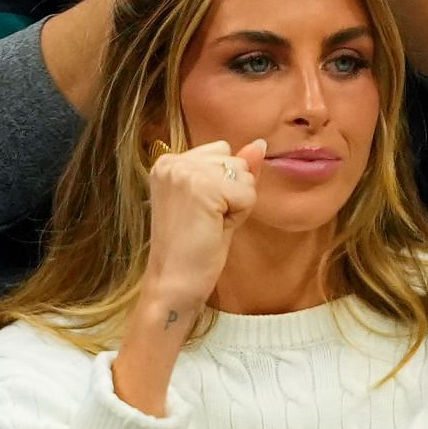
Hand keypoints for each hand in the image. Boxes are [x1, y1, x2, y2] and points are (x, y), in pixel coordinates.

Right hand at [141, 138, 267, 314]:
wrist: (173, 285)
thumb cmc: (193, 250)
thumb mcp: (217, 202)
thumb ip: (235, 171)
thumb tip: (260, 144)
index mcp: (168, 161)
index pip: (222, 152)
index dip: (222, 186)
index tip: (199, 212)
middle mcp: (173, 160)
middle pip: (235, 162)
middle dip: (231, 193)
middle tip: (205, 222)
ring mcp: (185, 172)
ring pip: (244, 175)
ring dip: (237, 204)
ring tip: (209, 225)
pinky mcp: (201, 187)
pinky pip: (247, 193)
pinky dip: (240, 215)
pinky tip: (215, 229)